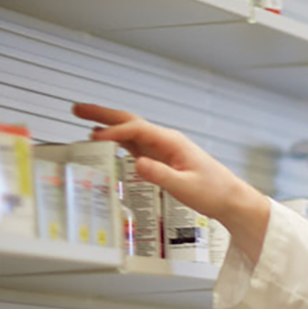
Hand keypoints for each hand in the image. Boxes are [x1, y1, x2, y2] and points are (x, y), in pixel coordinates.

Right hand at [72, 103, 270, 263]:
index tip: (95, 138)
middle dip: (103, 114)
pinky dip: (117, 141)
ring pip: (130, 131)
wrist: (230, 199)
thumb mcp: (185, 186)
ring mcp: (163, 148)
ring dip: (106, 124)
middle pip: (129, 121)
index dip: (114, 133)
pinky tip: (105, 141)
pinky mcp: (162, 159)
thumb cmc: (214, 192)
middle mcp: (166, 141)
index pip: (137, 130)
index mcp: (172, 142)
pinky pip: (135, 145)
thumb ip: (160, 175)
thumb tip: (136, 163)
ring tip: (82, 119)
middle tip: (77, 109)